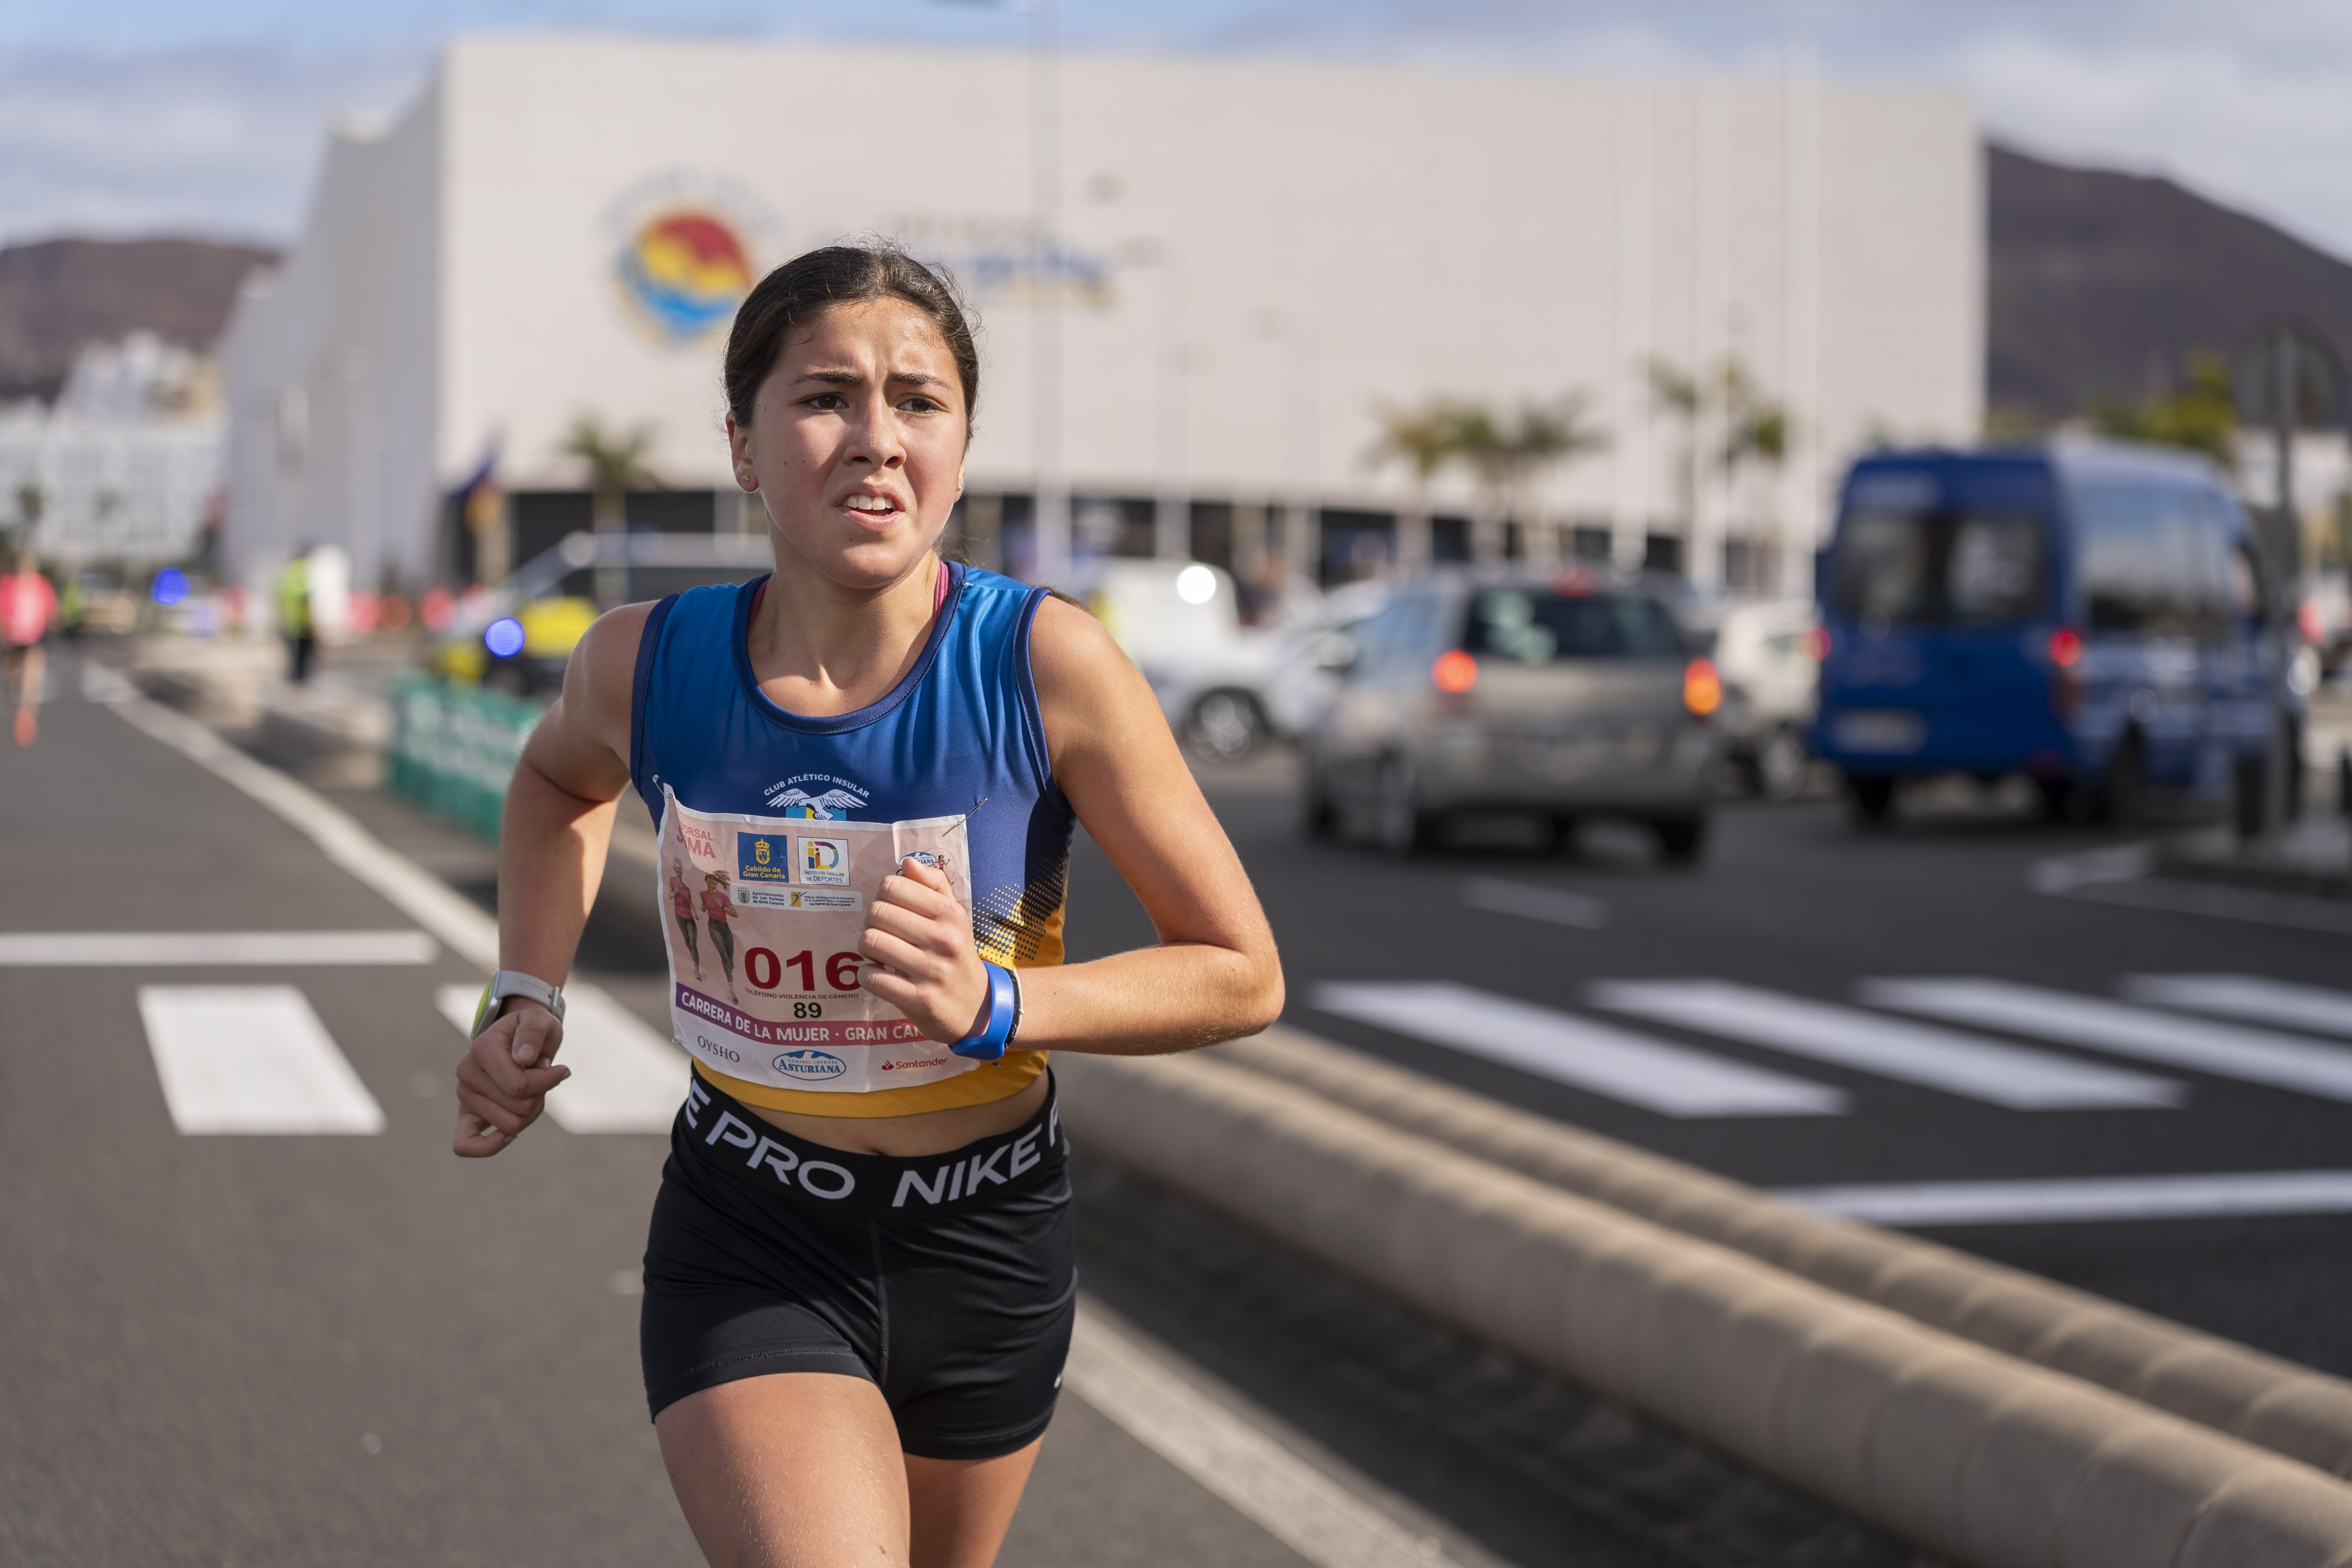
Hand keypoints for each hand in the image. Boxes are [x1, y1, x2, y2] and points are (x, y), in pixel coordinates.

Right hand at [453, 999, 571, 1156]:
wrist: (518, 1038)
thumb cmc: (531, 1031)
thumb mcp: (539, 1020)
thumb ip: (533, 1031)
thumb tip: (523, 1059)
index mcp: (482, 1050)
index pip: (519, 1086)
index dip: (547, 1082)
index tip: (559, 1069)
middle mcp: (467, 1074)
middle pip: (519, 1108)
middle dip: (539, 1096)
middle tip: (538, 1078)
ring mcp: (465, 1096)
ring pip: (510, 1126)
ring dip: (530, 1112)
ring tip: (529, 1091)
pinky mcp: (465, 1114)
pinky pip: (464, 1144)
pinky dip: (491, 1146)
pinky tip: (510, 1135)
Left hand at [858, 857, 988, 1044]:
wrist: (977, 1008)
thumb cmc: (957, 956)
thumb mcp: (954, 918)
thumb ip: (934, 886)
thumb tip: (907, 863)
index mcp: (950, 914)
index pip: (893, 886)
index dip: (883, 897)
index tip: (891, 912)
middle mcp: (944, 940)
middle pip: (877, 913)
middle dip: (872, 923)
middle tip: (883, 935)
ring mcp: (932, 971)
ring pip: (871, 942)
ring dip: (867, 949)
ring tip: (880, 955)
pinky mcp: (919, 1000)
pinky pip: (871, 977)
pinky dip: (868, 976)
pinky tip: (881, 976)